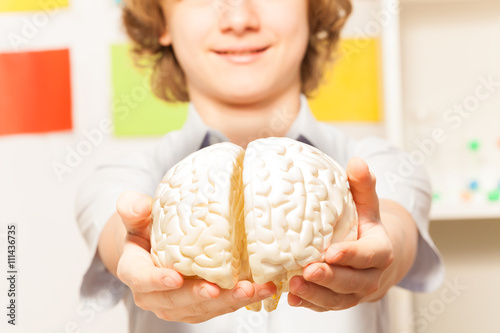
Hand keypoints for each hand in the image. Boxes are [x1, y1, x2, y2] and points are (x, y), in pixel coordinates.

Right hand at [115, 191, 275, 322]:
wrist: (152, 247)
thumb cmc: (146, 229)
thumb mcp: (136, 215)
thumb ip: (133, 208)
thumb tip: (141, 203)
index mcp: (134, 271)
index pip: (141, 278)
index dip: (157, 280)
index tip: (176, 278)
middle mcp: (153, 295)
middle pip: (176, 301)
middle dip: (202, 296)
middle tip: (223, 288)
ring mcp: (175, 304)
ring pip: (201, 309)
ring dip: (229, 302)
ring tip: (253, 290)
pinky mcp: (196, 307)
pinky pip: (216, 308)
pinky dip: (237, 300)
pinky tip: (258, 290)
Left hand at [287, 157, 394, 310]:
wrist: (371, 256)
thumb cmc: (363, 225)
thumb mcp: (366, 204)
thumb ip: (362, 185)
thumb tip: (357, 162)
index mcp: (380, 251)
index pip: (369, 255)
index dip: (351, 255)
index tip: (331, 252)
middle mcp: (370, 276)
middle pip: (353, 282)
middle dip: (330, 278)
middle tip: (308, 271)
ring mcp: (355, 292)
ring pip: (338, 299)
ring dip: (316, 295)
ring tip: (293, 286)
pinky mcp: (339, 301)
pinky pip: (325, 306)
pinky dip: (309, 304)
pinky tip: (291, 298)